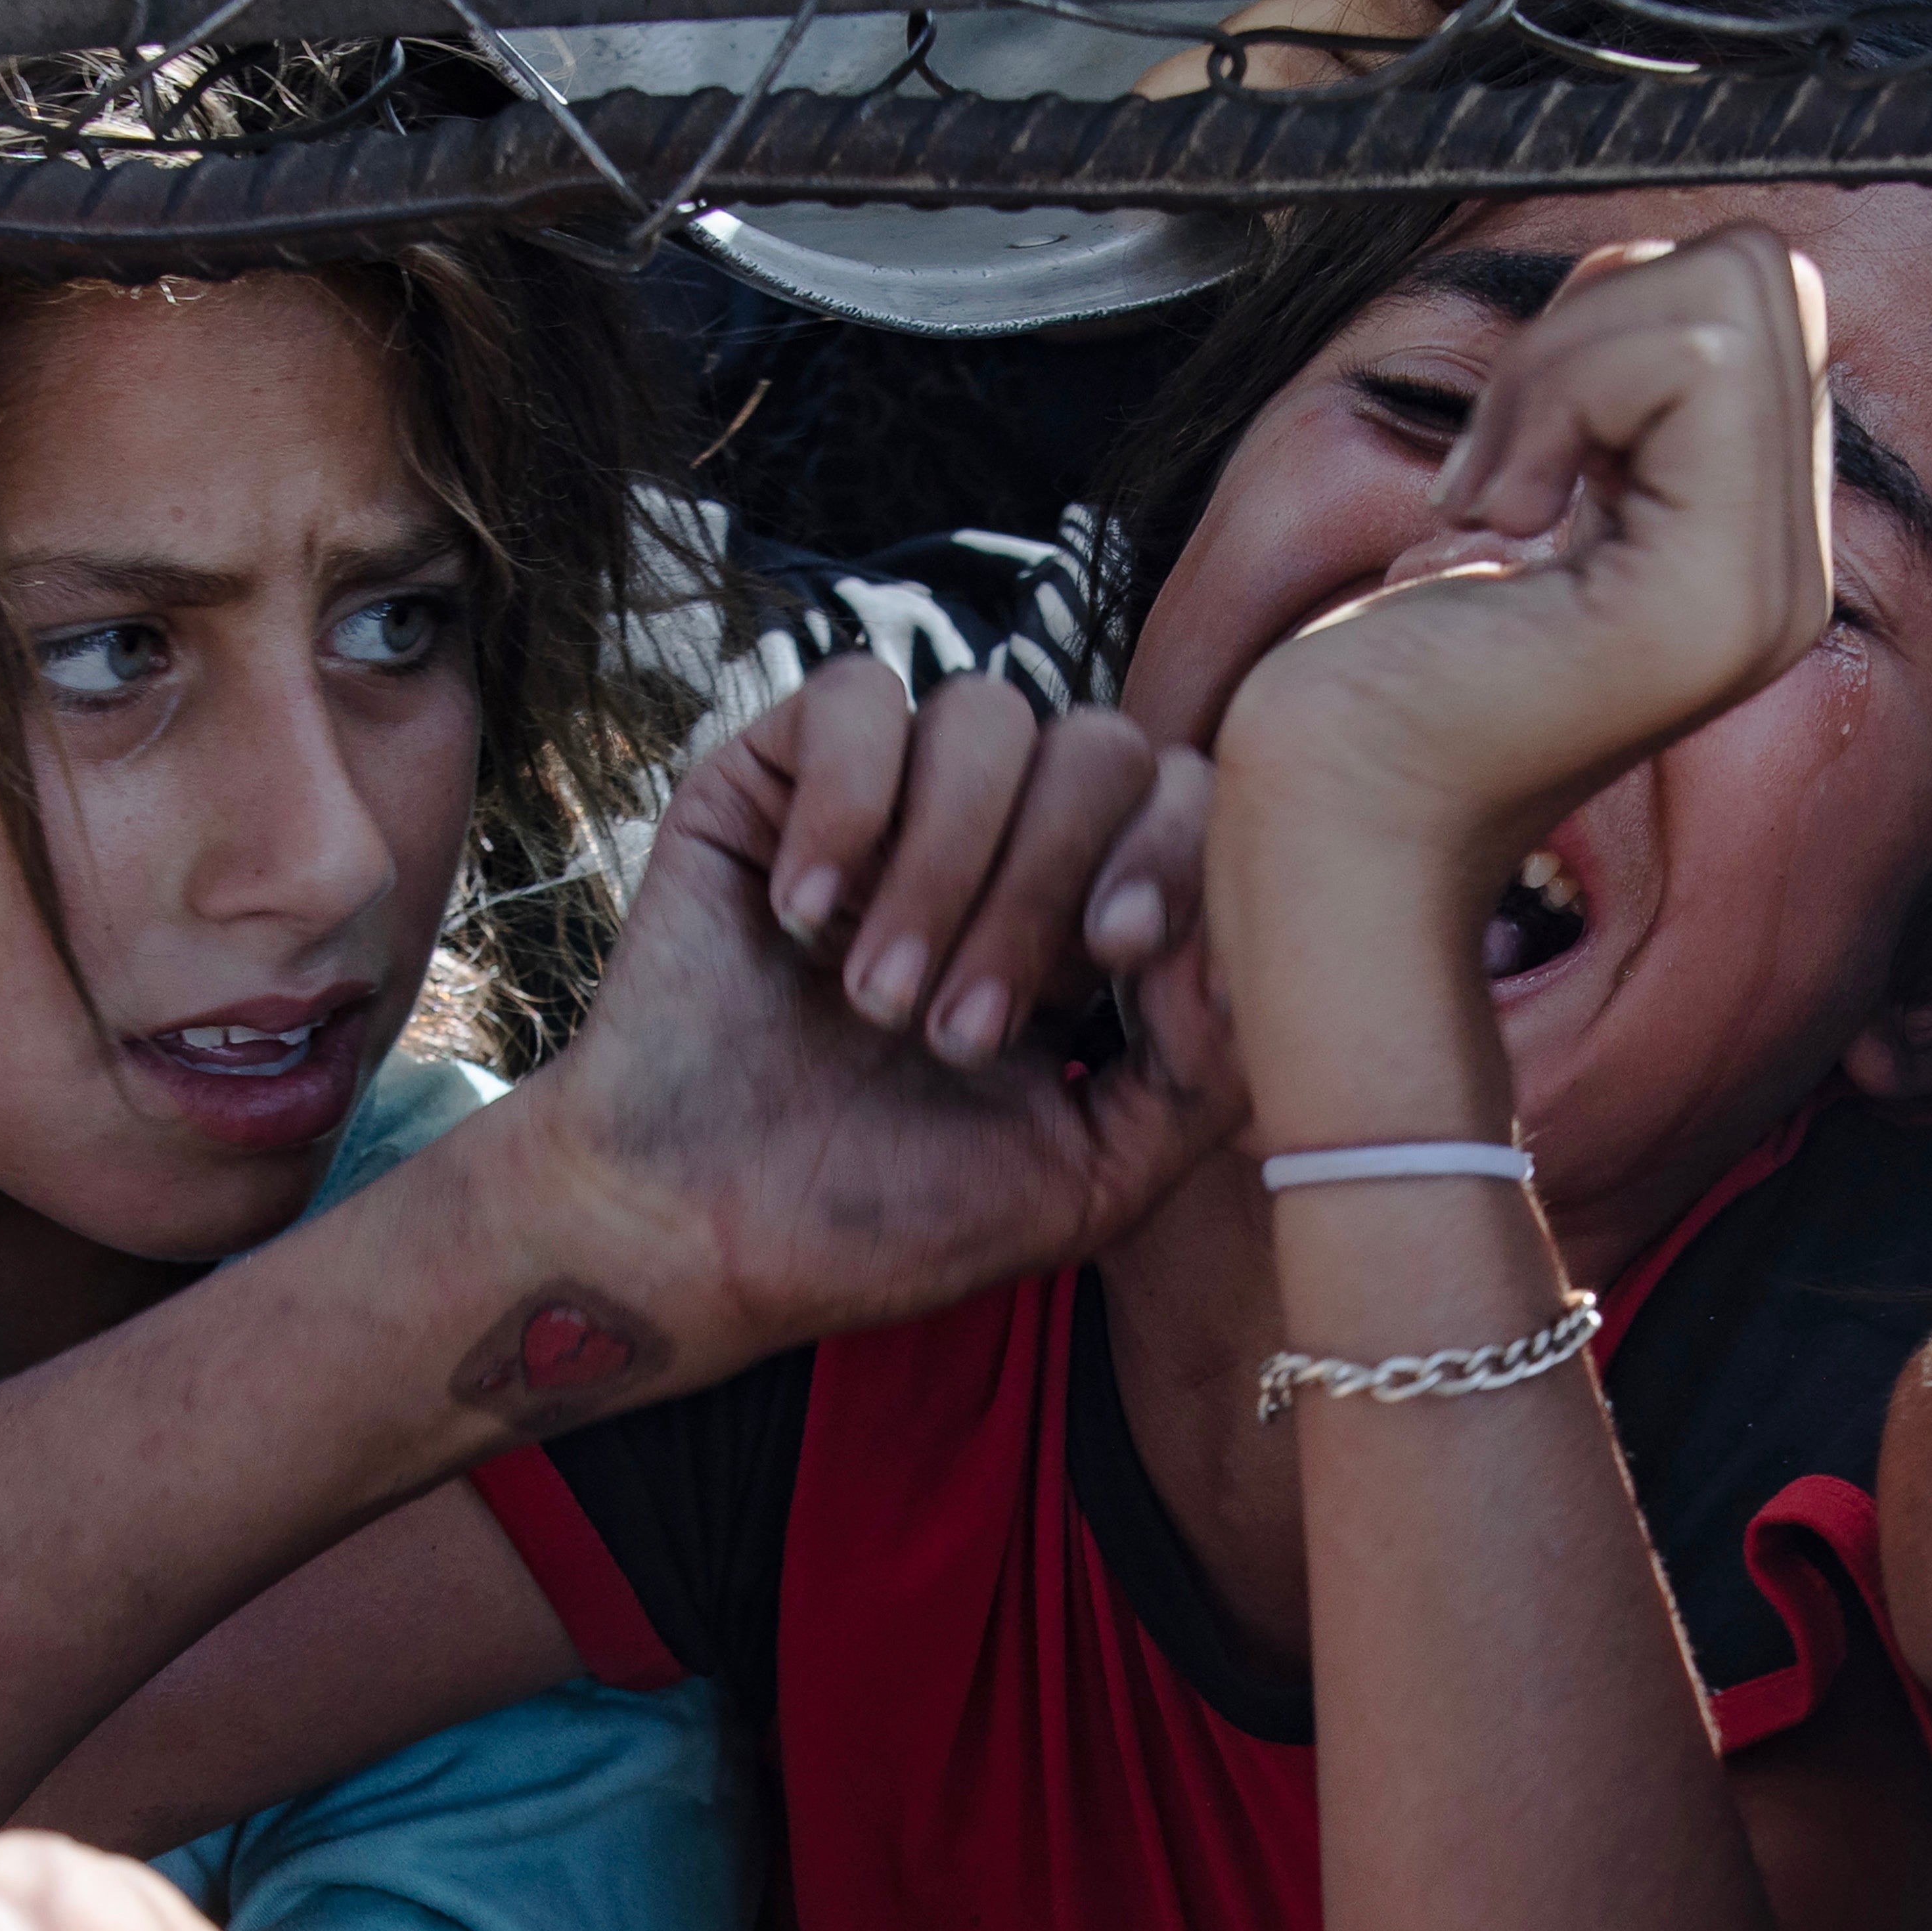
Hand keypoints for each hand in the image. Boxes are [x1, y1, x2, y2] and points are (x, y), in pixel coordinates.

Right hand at [523, 656, 1242, 1371]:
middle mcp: (994, 847)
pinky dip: (847, 802)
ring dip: (942, 868)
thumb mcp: (1090, 1180)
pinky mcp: (771, 778)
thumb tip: (1243, 942)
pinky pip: (854, 693)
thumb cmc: (877, 1225)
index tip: (1108, 967)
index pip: (1188, 804)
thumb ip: (1207, 1071)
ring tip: (875, 1000)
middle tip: (956, 1034)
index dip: (1173, 856)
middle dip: (1043, 888)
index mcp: (1080, 926)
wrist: (689, 1237)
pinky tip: (802, 915)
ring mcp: (885, 804)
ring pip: (986, 712)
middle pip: (1099, 747)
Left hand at [1219, 228, 1834, 886]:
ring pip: (1730, 294)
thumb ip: (1608, 409)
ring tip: (1492, 506)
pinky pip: (1683, 356)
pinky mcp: (1708, 597)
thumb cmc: (1372, 697)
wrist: (1327, 839)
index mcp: (1747, 558)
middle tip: (1498, 475)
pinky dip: (1553, 398)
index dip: (1607, 328)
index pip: (1758, 305)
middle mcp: (1787, 579)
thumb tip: (1635, 279)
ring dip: (1559, 369)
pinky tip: (1492, 524)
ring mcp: (1763, 594)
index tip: (1507, 463)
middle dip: (1590, 330)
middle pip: (1761, 276)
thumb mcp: (1516, 507)